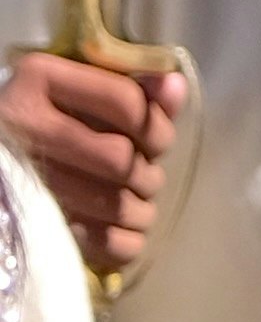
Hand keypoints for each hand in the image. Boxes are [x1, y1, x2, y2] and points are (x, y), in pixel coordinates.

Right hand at [0, 52, 183, 276]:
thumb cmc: (43, 119)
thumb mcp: (76, 90)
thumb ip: (129, 87)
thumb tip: (175, 87)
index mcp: (40, 78)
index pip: (124, 101)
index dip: (156, 125)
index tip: (155, 142)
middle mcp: (26, 124)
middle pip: (121, 158)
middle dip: (147, 174)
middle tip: (143, 178)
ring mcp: (25, 178)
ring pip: (117, 204)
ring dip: (141, 211)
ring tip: (133, 205)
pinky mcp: (31, 225)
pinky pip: (105, 244)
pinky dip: (125, 242)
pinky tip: (118, 231)